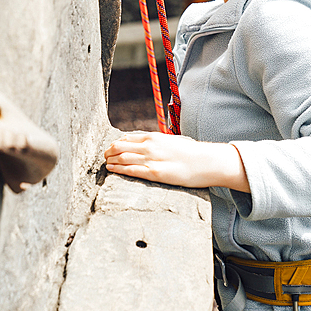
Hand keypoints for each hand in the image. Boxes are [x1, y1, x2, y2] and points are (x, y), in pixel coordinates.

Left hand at [104, 131, 249, 190]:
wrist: (206, 161)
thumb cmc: (191, 153)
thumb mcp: (172, 142)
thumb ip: (158, 144)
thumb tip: (149, 146)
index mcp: (154, 137)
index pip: (127, 138)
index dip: (116, 143)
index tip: (111, 148)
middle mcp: (149, 146)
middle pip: (120, 146)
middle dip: (109, 151)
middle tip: (104, 156)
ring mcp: (151, 159)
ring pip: (122, 158)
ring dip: (110, 160)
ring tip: (105, 163)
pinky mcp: (154, 173)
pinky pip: (130, 170)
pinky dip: (118, 169)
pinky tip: (111, 170)